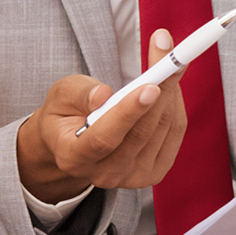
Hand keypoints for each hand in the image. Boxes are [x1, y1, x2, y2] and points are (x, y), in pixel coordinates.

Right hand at [16, 29, 191, 202]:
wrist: (73, 142)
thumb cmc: (65, 114)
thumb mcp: (61, 95)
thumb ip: (79, 93)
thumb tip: (104, 94)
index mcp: (73, 157)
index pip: (104, 139)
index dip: (128, 113)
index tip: (150, 86)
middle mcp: (104, 174)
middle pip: (140, 134)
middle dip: (160, 91)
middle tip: (169, 56)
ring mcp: (132, 178)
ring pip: (162, 129)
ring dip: (169, 90)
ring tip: (167, 62)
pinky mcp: (154, 172)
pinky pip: (174, 132)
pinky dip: (175, 103)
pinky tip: (168, 85)